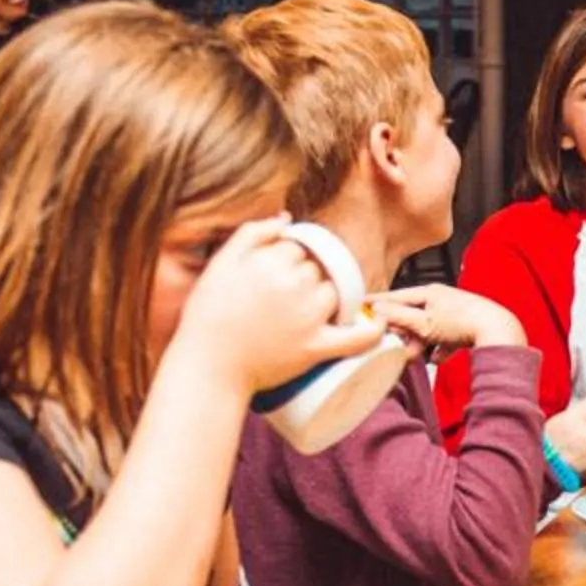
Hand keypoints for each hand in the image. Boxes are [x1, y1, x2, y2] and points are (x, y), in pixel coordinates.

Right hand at [171, 217, 380, 393]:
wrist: (207, 367)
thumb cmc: (207, 316)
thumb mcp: (220, 264)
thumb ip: (251, 234)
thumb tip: (286, 219)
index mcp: (269, 262)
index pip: (300, 247)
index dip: (291, 259)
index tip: (278, 274)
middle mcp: (292, 286)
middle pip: (318, 268)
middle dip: (307, 277)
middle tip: (283, 298)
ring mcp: (308, 317)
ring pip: (335, 293)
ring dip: (328, 298)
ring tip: (305, 311)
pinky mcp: (316, 347)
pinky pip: (357, 337)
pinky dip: (373, 331)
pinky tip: (378, 321)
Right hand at [369, 284, 526, 354]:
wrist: (500, 332)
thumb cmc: (464, 323)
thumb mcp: (424, 322)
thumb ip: (398, 317)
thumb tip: (376, 309)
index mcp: (430, 292)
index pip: (396, 296)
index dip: (377, 303)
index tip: (360, 306)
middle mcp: (442, 299)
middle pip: (412, 315)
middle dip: (402, 332)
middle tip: (392, 344)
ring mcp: (455, 313)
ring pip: (428, 328)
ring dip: (420, 343)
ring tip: (415, 356)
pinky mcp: (467, 328)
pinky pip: (446, 339)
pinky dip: (440, 349)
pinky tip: (438, 358)